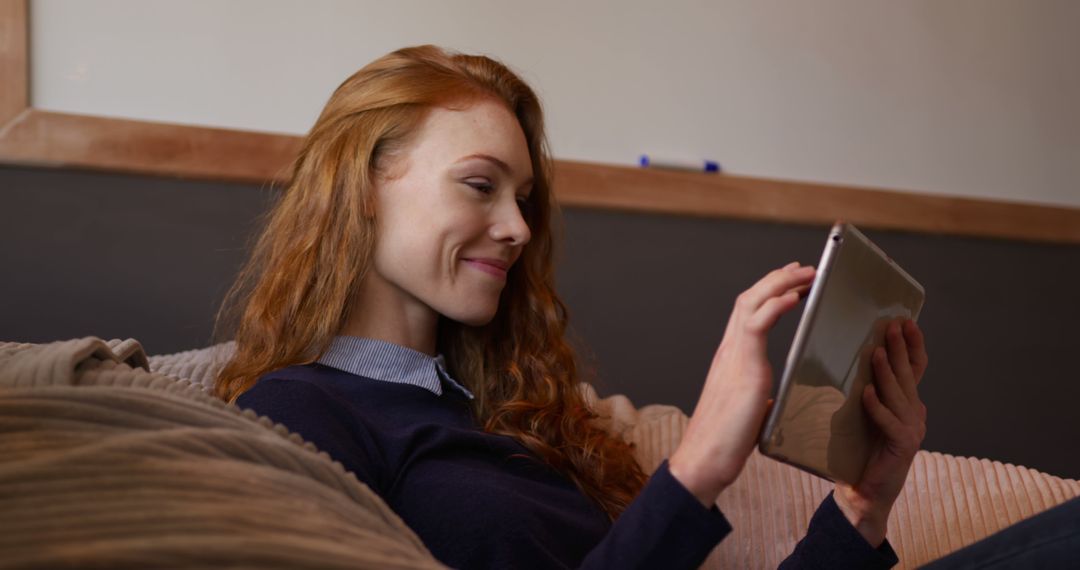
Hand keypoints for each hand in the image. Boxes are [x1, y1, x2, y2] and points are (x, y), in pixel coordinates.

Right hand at [670, 261, 815, 505]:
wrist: (705, 460)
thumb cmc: (724, 442)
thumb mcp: (747, 411)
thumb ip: (757, 397)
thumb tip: (769, 399)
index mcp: (731, 359)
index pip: (748, 313)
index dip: (769, 293)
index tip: (791, 283)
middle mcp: (729, 351)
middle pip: (749, 298)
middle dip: (778, 279)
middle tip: (804, 269)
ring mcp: (733, 357)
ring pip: (751, 303)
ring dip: (780, 283)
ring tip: (805, 273)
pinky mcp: (743, 369)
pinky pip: (757, 325)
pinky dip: (775, 306)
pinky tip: (793, 297)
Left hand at [834, 318, 928, 546]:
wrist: (862, 493)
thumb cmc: (858, 452)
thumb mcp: (862, 415)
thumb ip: (864, 392)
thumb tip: (846, 361)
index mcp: (906, 404)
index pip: (914, 369)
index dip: (913, 346)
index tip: (906, 322)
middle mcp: (914, 414)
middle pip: (908, 376)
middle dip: (901, 349)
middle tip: (893, 326)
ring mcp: (911, 431)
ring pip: (899, 396)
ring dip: (887, 372)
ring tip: (878, 351)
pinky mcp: (902, 447)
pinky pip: (890, 423)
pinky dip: (878, 408)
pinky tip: (867, 393)